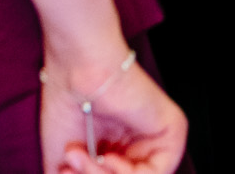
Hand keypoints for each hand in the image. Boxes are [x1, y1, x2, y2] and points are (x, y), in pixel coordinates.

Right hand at [40, 50, 186, 173]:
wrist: (78, 69)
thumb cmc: (66, 104)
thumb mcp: (61, 162)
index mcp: (116, 149)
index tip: (63, 170)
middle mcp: (138, 144)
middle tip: (69, 162)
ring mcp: (156, 138)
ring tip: (79, 155)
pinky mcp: (173, 131)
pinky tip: (109, 157)